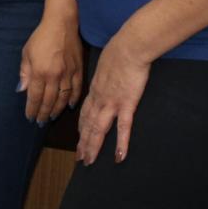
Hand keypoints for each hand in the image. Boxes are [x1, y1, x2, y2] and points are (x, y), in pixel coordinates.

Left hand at [18, 13, 82, 122]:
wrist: (61, 23)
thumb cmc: (41, 37)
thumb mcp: (26, 52)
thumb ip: (24, 73)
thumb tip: (22, 90)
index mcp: (40, 72)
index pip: (35, 97)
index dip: (32, 109)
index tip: (30, 118)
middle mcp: (54, 76)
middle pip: (49, 100)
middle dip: (43, 113)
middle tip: (40, 122)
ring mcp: (68, 73)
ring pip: (63, 98)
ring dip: (57, 110)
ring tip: (52, 116)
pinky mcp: (79, 70)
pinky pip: (77, 89)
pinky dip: (73, 99)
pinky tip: (70, 106)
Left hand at [74, 35, 150, 165]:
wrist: (129, 47)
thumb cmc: (119, 50)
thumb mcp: (104, 62)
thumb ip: (104, 74)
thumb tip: (106, 75)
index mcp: (95, 89)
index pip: (85, 113)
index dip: (81, 127)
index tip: (78, 138)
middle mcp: (99, 99)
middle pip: (88, 125)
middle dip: (83, 142)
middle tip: (79, 158)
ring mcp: (112, 103)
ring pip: (98, 129)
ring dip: (93, 147)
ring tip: (89, 161)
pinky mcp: (126, 104)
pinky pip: (123, 128)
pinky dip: (121, 144)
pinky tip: (119, 156)